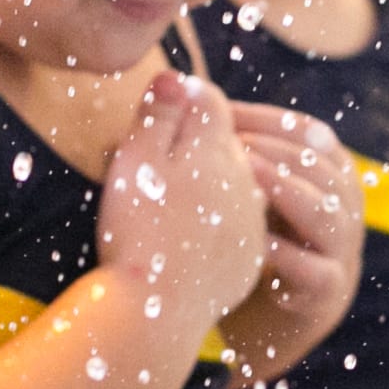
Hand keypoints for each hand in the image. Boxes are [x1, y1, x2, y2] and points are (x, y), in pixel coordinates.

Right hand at [95, 74, 268, 336]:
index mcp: (218, 148)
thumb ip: (159, 114)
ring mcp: (253, 222)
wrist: (156, 312)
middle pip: (224, 145)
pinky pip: (234, 232)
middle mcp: (247, 180)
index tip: (155, 114)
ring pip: (232, 188)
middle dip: (196, 146)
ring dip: (209, 189)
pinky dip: (214, 232)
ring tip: (168, 208)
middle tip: (155, 164)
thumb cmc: (137, 230)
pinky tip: (184, 244)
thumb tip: (177, 77)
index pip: (208, 101)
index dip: (179, 103)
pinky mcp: (249, 261)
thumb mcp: (135, 160)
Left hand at [224, 100, 361, 378]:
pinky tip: (251, 242)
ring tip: (243, 175)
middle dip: (275, 149)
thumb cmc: (255, 246)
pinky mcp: (327, 294)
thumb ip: (241, 156)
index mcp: (332, 178)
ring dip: (284, 190)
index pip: (311, 133)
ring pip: (326, 212)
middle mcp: (345, 210)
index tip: (222, 109)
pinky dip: (283, 253)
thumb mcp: (252, 195)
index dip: (269, 118)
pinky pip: (312, 269)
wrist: (271, 325)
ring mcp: (342, 252)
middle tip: (228, 140)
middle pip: (323, 167)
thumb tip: (191, 98)